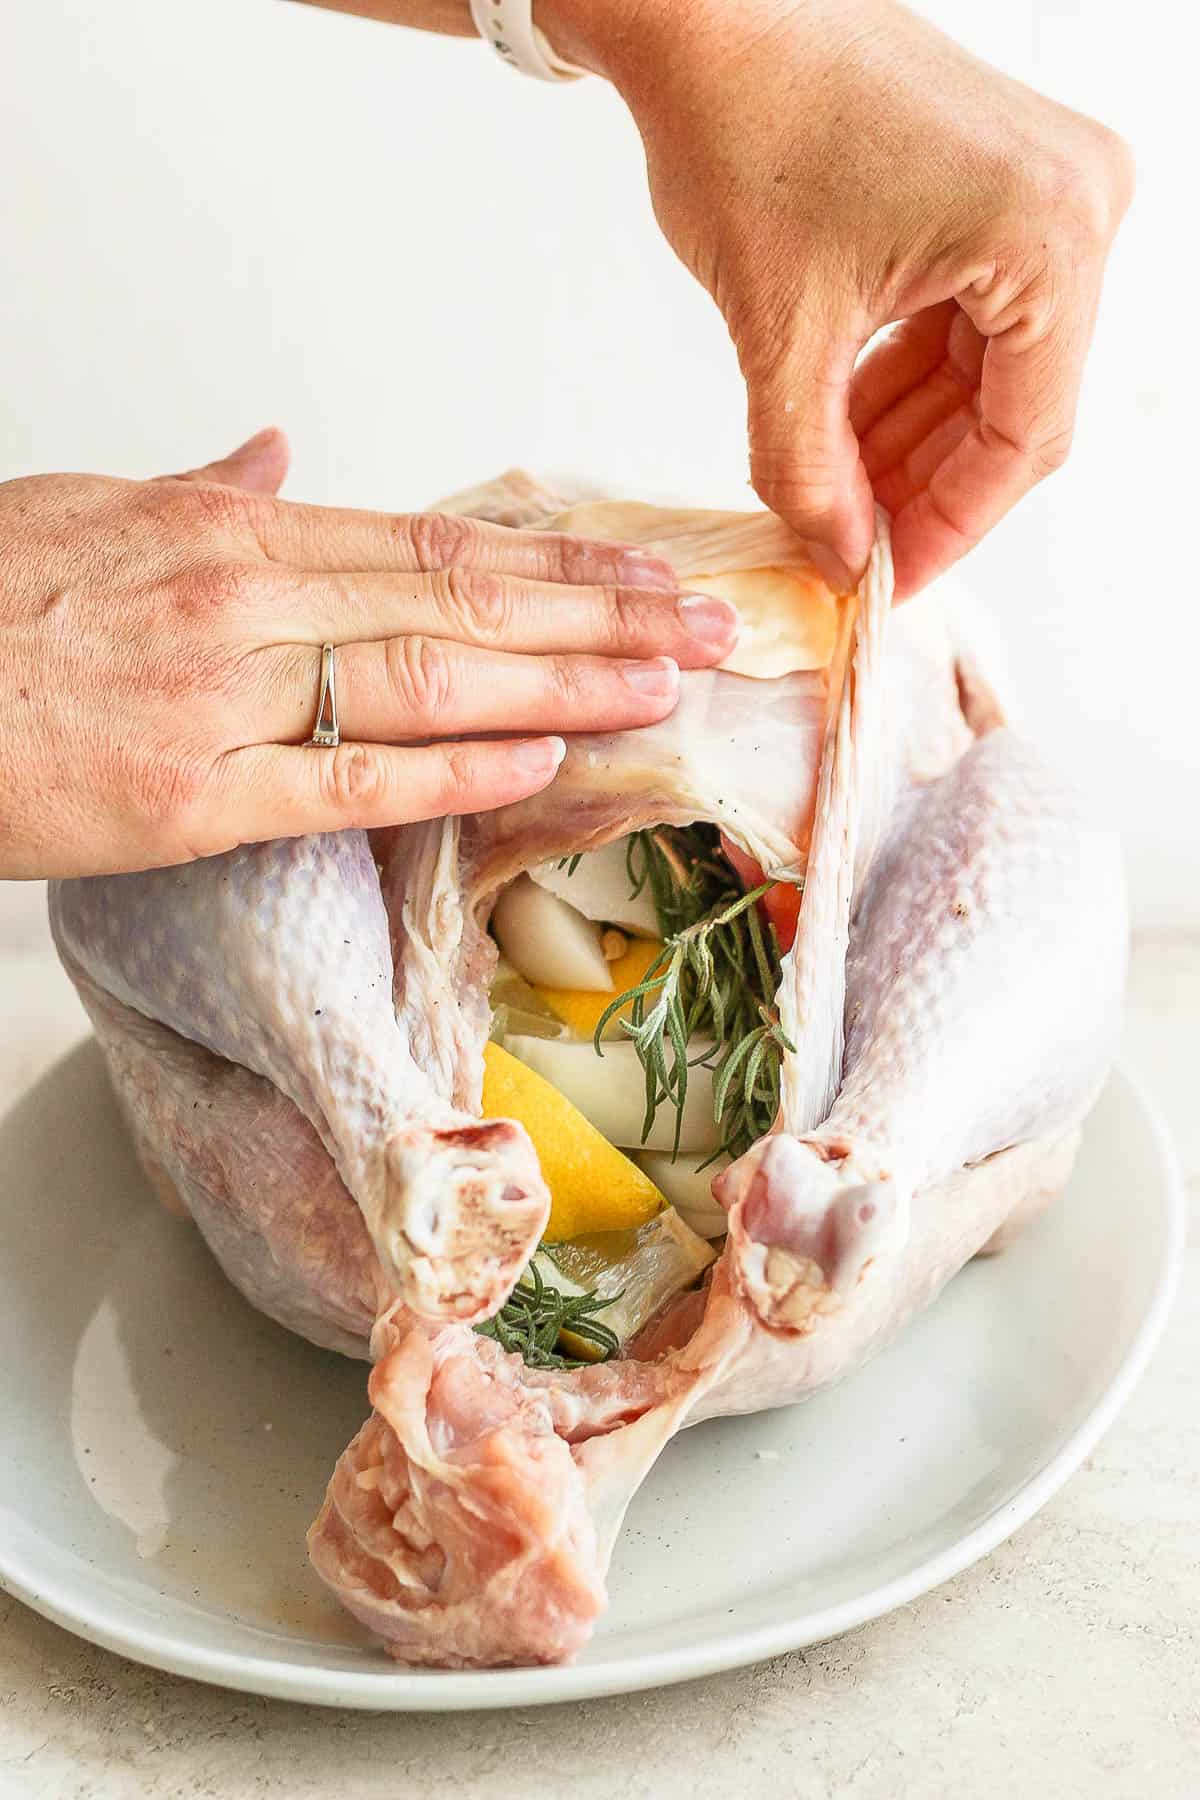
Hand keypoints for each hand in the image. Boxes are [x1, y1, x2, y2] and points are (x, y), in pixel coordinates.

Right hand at [0, 429, 736, 877]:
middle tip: (709, 626)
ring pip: (432, 678)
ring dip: (563, 680)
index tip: (646, 570)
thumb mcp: (95, 510)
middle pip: (464, 599)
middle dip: (603, 614)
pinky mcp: (197, 797)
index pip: (438, 541)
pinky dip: (453, 768)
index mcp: (238, 533)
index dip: (559, 559)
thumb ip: (208, 489)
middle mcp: (251, 600)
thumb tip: (276, 451)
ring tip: (664, 685)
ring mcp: (228, 697)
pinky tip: (542, 760)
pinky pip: (349, 781)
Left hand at [544, 0, 1133, 595]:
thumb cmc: (746, 126)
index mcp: (1047, 236)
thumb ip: (811, 469)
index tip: (886, 584)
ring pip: (987, 369)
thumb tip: (842, 560)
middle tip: (850, 552)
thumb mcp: (780, 334)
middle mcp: (1076, 205)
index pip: (1023, 436)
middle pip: (1012, 406)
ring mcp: (1047, 188)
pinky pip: (968, 317)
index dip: (951, 526)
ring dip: (908, 439)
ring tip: (831, 496)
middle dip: (922, 486)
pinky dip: (904, 378)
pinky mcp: (1002, 183)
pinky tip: (842, 427)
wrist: (708, 8)